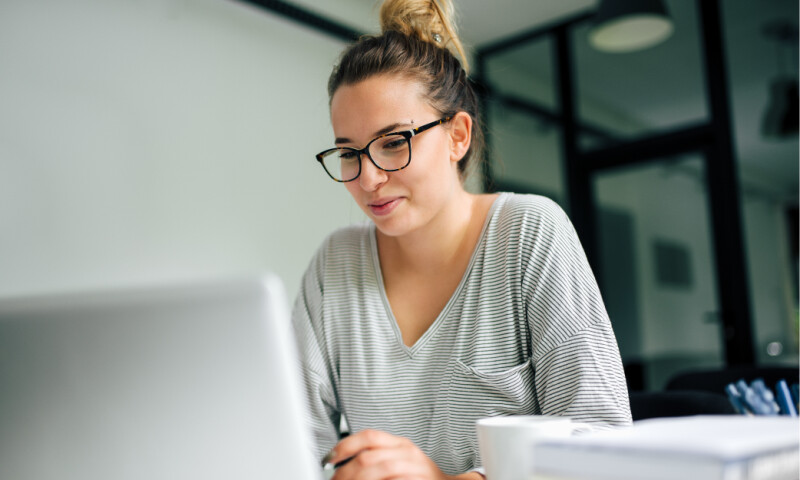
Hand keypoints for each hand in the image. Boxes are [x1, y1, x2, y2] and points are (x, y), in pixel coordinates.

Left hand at [324, 429, 481, 479]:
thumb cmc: (419, 477)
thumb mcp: (399, 461)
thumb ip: (376, 457)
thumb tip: (340, 463)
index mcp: (401, 444)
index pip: (369, 436)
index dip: (345, 446)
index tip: (328, 459)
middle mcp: (408, 453)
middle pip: (369, 457)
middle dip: (345, 472)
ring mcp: (415, 469)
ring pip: (379, 470)